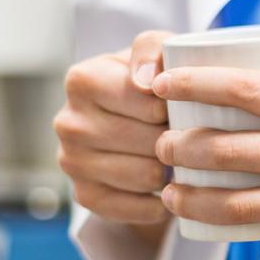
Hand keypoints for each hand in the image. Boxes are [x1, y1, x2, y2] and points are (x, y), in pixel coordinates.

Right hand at [54, 31, 175, 244]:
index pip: (149, 104)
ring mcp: (71, 161)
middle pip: (151, 143)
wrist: (133, 119)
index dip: (178, 108)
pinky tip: (168, 187)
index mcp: (82, 80)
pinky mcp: (83, 195)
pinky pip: (136, 209)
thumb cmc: (150, 80)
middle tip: (190, 136)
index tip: (186, 106)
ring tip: (181, 159)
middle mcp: (68, 121)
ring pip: (147, 176)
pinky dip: (161, 203)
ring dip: (173, 172)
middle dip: (178, 141)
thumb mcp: (155, 50)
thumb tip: (147, 82)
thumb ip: (153, 50)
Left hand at [150, 67, 259, 259]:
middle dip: (180, 150)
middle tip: (162, 149)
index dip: (195, 85)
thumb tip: (258, 114)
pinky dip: (256, 241)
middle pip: (228, 150)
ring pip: (239, 207)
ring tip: (174, 197)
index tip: (162, 84)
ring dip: (195, 202)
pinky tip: (249, 235)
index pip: (245, 88)